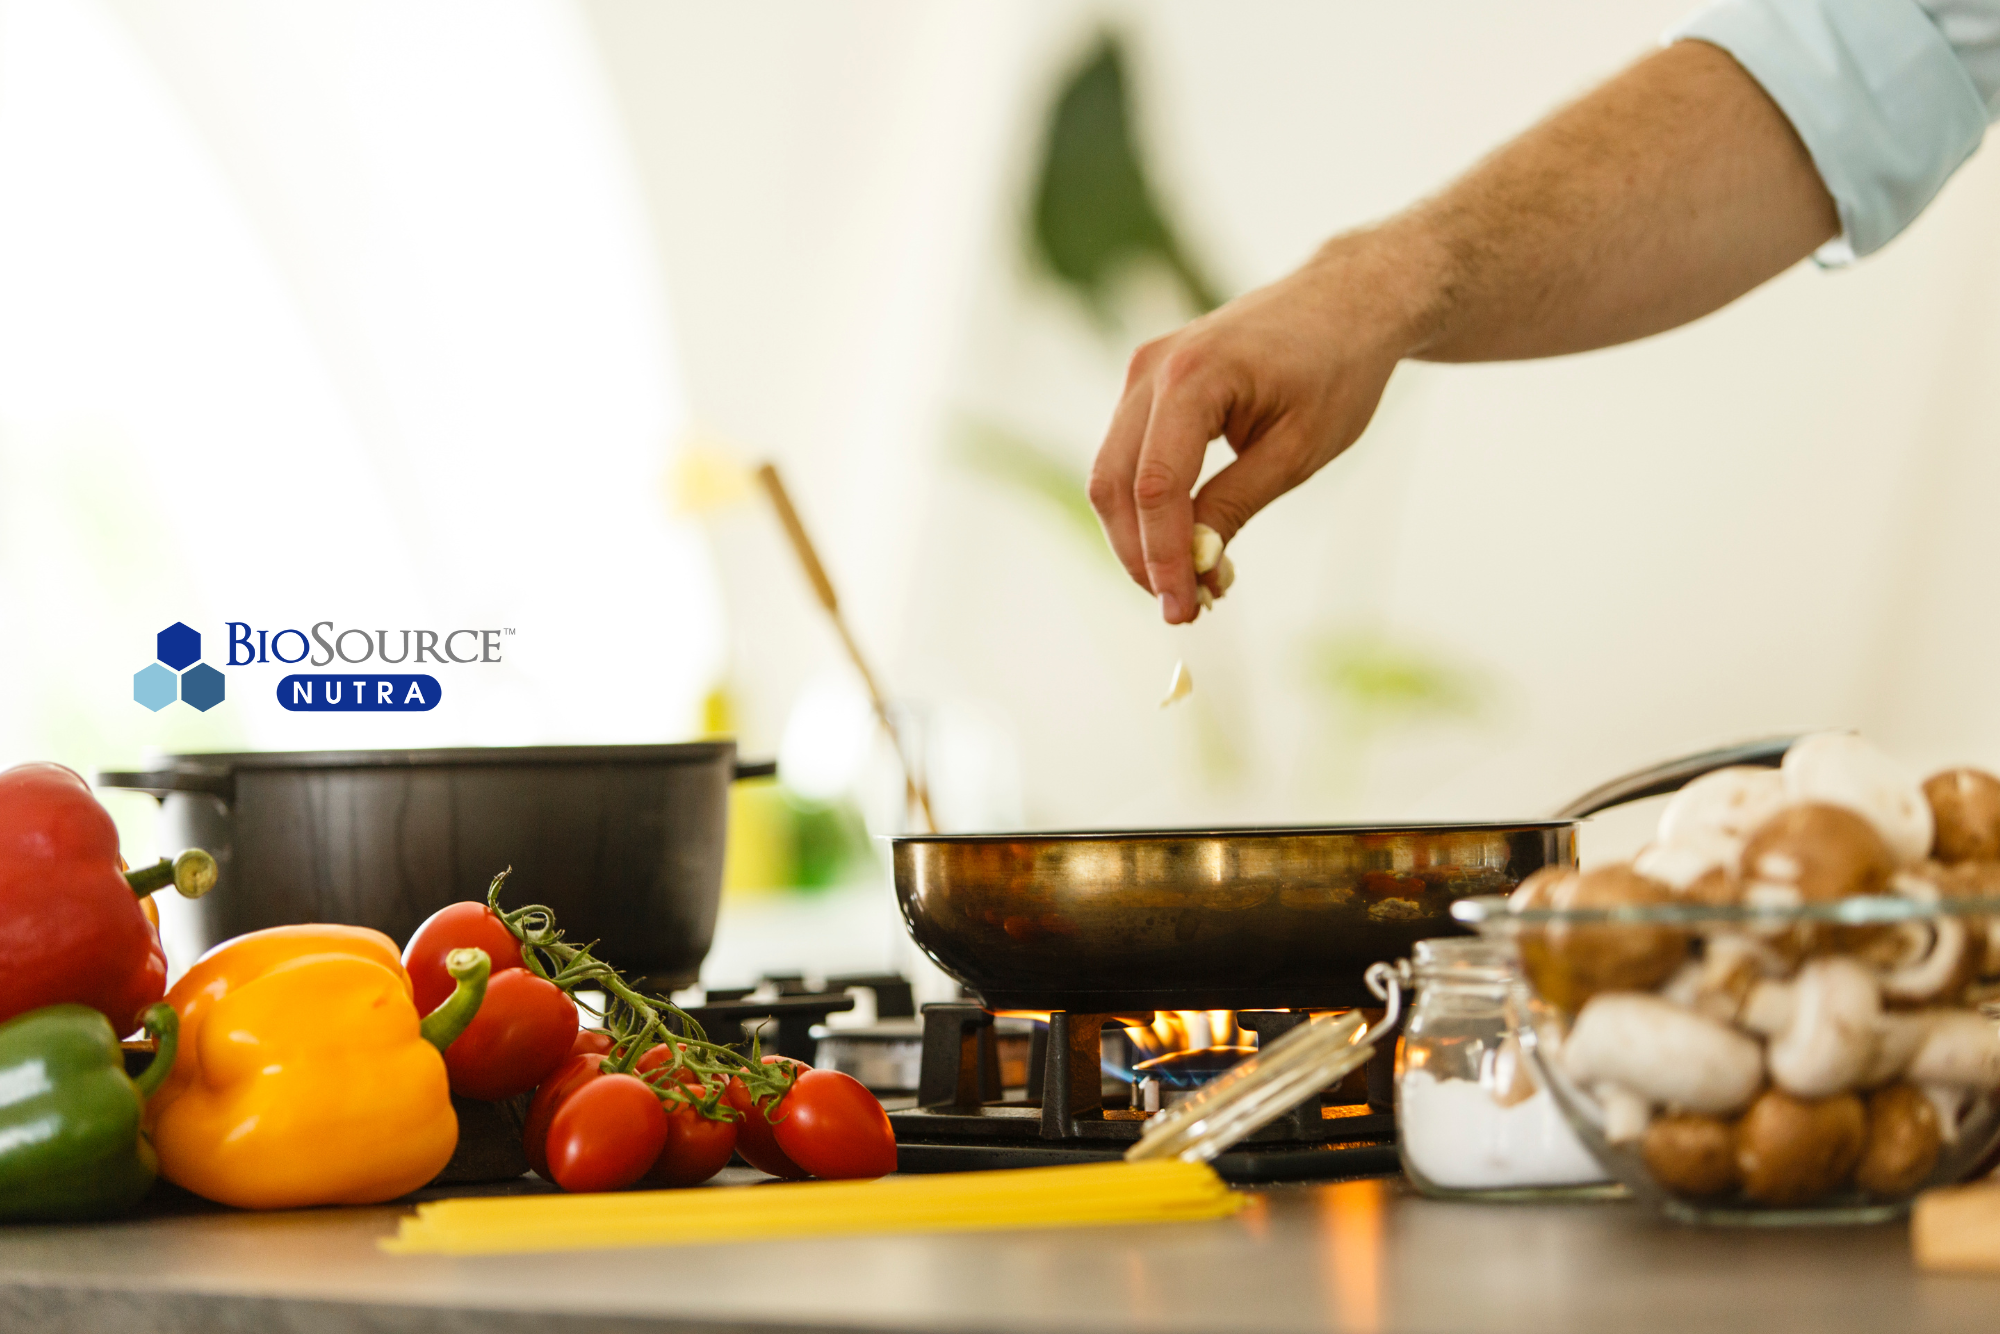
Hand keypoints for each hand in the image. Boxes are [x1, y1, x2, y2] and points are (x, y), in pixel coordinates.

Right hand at [1088, 231, 1430, 623]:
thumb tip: (1195, 568)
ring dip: (1139, 537)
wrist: (1345, 302)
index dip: (1163, 557)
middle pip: (1116, 485)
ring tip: (1187, 584)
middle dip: (1141, 556)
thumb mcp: (1297, 451)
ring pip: (1112, 475)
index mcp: (1193, 376)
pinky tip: (1184, 543)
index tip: (1183, 610)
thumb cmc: (1335, 370)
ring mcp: (1142, 372)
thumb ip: (1235, 505)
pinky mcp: (1147, 384)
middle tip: (1183, 609)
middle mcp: (1152, 368)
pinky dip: (1148, 506)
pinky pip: (1129, 456)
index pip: (1157, 486)